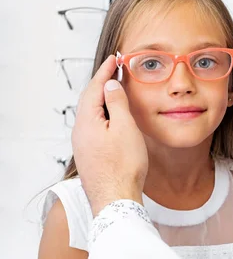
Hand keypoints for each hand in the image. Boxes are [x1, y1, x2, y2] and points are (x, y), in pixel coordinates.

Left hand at [71, 56, 147, 215]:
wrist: (115, 199)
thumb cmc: (123, 167)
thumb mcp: (125, 128)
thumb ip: (117, 103)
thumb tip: (110, 85)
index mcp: (87, 121)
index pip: (95, 88)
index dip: (105, 71)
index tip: (115, 59)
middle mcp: (80, 131)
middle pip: (90, 99)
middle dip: (102, 83)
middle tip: (115, 70)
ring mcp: (83, 144)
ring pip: (92, 114)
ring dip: (103, 99)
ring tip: (116, 91)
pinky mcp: (89, 154)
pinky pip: (94, 126)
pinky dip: (104, 115)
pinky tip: (114, 119)